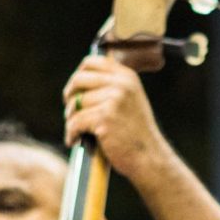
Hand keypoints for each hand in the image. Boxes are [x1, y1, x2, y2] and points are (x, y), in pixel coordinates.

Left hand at [62, 55, 171, 181]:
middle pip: (79, 80)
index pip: (91, 62)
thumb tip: (79, 79)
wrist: (149, 157)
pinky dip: (71, 133)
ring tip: (76, 130)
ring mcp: (113, 100)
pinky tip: (73, 140)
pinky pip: (74, 122)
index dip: (78, 75)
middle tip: (71, 111)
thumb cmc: (136, 133)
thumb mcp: (131, 101)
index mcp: (127, 77)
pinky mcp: (104, 118)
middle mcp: (121, 85)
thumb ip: (112, 86)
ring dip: (70, 118)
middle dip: (69, 96)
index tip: (76, 90)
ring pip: (75, 103)